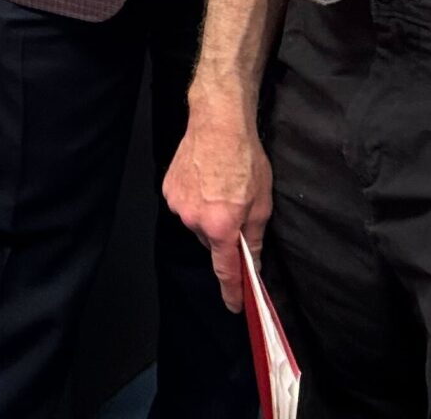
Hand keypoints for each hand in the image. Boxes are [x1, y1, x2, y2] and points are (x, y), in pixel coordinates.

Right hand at [163, 107, 273, 312]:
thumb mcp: (262, 203)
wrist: (217, 123)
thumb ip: (253, 238)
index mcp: (220, 226)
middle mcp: (194, 219)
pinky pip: (184, 207)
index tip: (235, 306)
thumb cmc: (245, 160)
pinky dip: (196, 202)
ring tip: (221, 190)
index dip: (231, 292)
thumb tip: (251, 263)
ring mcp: (177, 204)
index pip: (225, 270)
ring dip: (209, 218)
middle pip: (211, 243)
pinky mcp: (168, 189)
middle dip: (224, 237)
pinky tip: (206, 182)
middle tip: (237, 212)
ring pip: (197, 225)